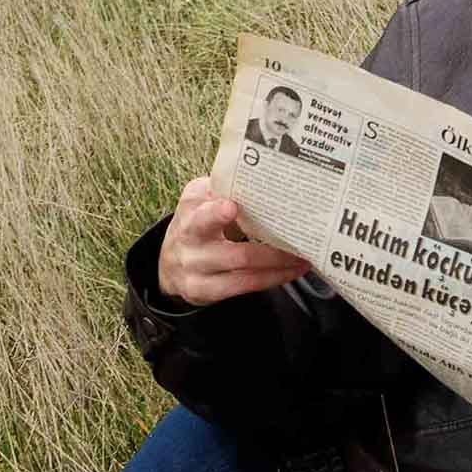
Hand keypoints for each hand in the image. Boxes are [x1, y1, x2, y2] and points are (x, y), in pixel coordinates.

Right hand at [157, 174, 310, 311]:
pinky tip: (289, 272)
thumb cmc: (198, 223)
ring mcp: (194, 267)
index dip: (215, 212)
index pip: (202, 210)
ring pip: (241, 266)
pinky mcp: (203, 290)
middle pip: (231, 248)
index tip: (232, 207)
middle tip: (294, 239)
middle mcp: (188, 239)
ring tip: (301, 258)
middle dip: (265, 245)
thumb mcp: (202, 199)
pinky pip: (242, 286)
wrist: (170, 262)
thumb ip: (226, 189)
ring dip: (276, 263)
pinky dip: (270, 278)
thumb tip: (269, 180)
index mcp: (191, 210)